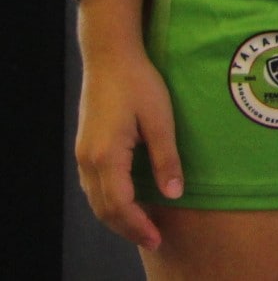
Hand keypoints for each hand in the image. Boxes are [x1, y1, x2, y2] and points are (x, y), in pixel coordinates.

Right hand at [75, 34, 180, 249]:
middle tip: (152, 240)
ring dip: (117, 217)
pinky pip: (94, 186)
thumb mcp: (161, 119)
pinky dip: (110, 201)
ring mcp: (83, 155)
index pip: (120, 205)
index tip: (157, 238)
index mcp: (106, 156)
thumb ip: (166, 159)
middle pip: (104, 209)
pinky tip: (128, 203)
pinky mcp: (86, 148)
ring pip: (96, 200)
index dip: (138, 225)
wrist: (110, 57)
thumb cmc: (139, 83)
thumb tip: (174, 195)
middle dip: (127, 228)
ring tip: (142, 227)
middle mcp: (88, 161)